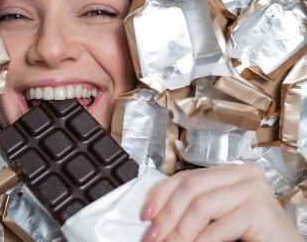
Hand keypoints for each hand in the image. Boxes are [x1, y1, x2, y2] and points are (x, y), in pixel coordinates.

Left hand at [140, 163, 301, 241]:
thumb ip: (190, 208)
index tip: (145, 214)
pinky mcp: (260, 209)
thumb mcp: (213, 216)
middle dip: (166, 215)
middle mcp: (242, 173)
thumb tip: (154, 216)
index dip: (160, 194)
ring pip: (201, 205)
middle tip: (152, 237)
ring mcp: (253, 188)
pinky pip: (218, 226)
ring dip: (180, 231)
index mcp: (229, 171)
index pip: (185, 176)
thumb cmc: (248, 235)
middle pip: (190, 187)